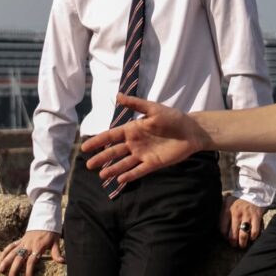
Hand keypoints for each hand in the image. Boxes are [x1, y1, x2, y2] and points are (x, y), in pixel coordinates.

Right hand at [0, 230, 63, 275]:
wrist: (46, 218)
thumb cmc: (52, 231)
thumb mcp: (56, 242)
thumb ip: (57, 253)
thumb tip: (63, 262)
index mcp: (37, 247)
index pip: (31, 262)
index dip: (29, 272)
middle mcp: (28, 245)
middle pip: (19, 258)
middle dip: (14, 270)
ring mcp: (23, 242)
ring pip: (12, 252)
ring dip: (5, 261)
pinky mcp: (21, 239)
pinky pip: (11, 245)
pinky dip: (5, 252)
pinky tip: (0, 259)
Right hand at [81, 93, 208, 185]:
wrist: (191, 130)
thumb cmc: (172, 117)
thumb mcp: (153, 109)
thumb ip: (136, 104)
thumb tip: (117, 95)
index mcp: (133, 129)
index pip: (111, 136)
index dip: (98, 141)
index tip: (84, 147)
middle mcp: (135, 143)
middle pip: (114, 151)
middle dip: (102, 158)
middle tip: (88, 165)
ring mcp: (143, 154)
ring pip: (124, 163)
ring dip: (113, 169)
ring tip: (101, 175)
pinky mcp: (153, 163)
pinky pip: (138, 171)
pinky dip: (129, 175)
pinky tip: (119, 180)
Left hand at [219, 196, 263, 248]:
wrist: (253, 191)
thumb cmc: (238, 200)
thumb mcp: (226, 203)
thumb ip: (221, 213)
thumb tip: (215, 226)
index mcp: (227, 210)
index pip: (222, 229)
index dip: (224, 237)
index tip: (227, 238)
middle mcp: (236, 213)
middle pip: (232, 235)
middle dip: (233, 243)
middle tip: (235, 245)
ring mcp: (247, 215)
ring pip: (243, 235)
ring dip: (242, 243)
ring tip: (242, 244)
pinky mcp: (257, 216)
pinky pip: (255, 231)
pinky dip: (253, 237)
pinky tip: (252, 237)